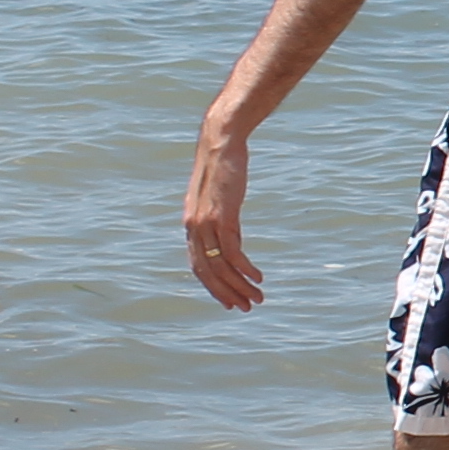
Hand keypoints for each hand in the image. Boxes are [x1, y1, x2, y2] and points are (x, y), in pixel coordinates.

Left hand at [183, 127, 264, 311]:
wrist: (219, 142)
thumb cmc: (221, 165)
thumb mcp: (218, 197)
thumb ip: (220, 218)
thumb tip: (230, 236)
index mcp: (190, 225)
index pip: (199, 266)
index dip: (213, 287)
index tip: (230, 300)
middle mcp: (193, 228)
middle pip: (208, 272)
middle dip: (227, 293)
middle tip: (245, 307)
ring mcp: (206, 223)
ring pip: (221, 266)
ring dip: (240, 285)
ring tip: (258, 298)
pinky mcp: (222, 216)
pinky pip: (233, 252)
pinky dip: (245, 268)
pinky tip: (258, 276)